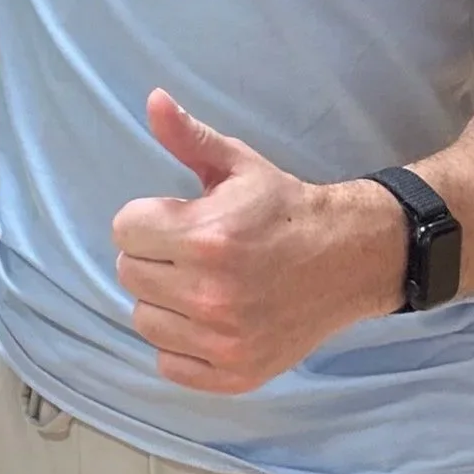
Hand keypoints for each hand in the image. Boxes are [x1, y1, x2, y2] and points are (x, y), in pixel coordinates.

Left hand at [112, 92, 403, 392]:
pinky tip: (207, 320)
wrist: (348, 260)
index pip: (125, 230)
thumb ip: (188, 137)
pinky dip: (180, 345)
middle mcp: (210, 293)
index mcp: (206, 237)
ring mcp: (223, 339)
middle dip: (154, 257)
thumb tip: (152, 100)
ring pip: (144, 319)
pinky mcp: (234, 373)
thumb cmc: (284, 209)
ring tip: (198, 284)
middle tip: (190, 251)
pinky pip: (168, 364)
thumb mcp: (238, 165)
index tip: (176, 218)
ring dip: (163, 301)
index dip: (147, 220)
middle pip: (129, 274)